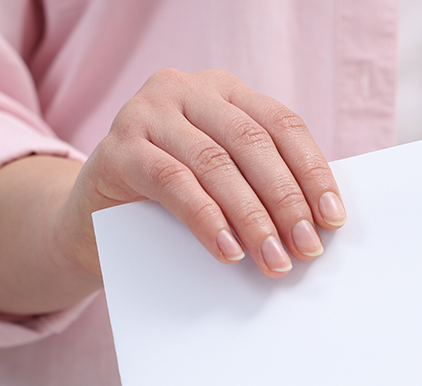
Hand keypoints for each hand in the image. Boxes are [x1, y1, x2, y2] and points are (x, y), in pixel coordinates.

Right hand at [58, 68, 346, 278]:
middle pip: (252, 143)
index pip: (282, 124)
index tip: (333, 218)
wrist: (89, 223)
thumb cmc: (167, 206)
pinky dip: (207, 219)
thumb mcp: (219, 184)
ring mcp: (146, 113)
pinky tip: (228, 251)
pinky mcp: (116, 148)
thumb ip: (258, 186)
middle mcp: (185, 90)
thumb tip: (317, 224)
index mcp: (223, 91)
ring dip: (252, 218)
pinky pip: (172, 183)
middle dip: (286, 201)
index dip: (312, 172)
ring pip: (215, 164)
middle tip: (307, 248)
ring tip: (273, 260)